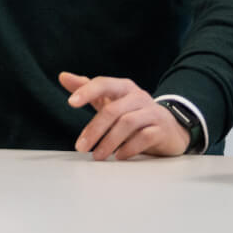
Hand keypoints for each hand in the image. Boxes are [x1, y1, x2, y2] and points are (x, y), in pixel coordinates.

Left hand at [59, 72, 187, 158]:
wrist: (170, 127)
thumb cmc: (134, 112)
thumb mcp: (111, 99)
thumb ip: (88, 88)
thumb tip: (63, 76)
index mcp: (124, 87)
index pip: (104, 84)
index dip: (87, 91)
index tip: (71, 102)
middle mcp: (139, 97)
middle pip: (113, 110)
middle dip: (94, 129)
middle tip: (81, 147)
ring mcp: (152, 112)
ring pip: (128, 123)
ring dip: (109, 141)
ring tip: (97, 156)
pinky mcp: (162, 130)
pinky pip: (144, 137)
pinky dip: (129, 148)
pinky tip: (118, 156)